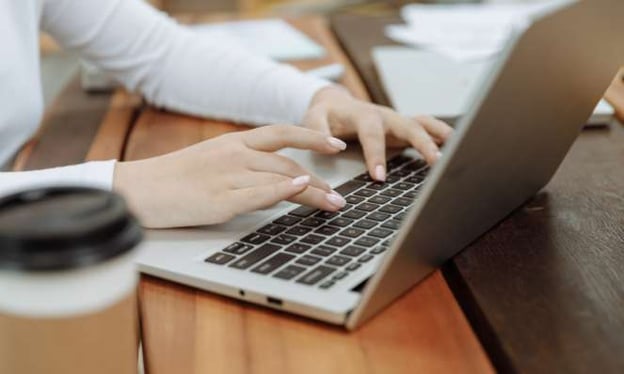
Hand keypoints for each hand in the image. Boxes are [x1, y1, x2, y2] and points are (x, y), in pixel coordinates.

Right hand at [113, 126, 348, 227]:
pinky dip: (284, 189)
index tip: (335, 145)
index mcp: (233, 142)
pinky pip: (259, 193)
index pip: (282, 134)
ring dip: (313, 192)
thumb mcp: (211, 159)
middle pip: (289, 162)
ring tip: (334, 204)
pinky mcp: (220, 200)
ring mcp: (228, 176)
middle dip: (320, 180)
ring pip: (281, 178)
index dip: (312, 137)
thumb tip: (274, 174)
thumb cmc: (173, 178)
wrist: (138, 190)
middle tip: (339, 195)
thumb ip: (242, 162)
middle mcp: (234, 154)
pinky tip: (303, 189)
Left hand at [303, 86, 452, 180]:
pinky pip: (424, 128)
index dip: (376, 155)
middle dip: (423, 143)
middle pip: (408, 125)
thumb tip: (333, 146)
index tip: (379, 177)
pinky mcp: (402, 128)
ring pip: (422, 124)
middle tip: (435, 162)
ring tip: (458, 148)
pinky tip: (455, 148)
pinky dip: (440, 136)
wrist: (334, 103)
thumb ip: (318, 131)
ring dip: (439, 135)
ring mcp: (396, 121)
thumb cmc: (324, 114)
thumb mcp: (312, 119)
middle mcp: (384, 116)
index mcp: (362, 114)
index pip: (371, 134)